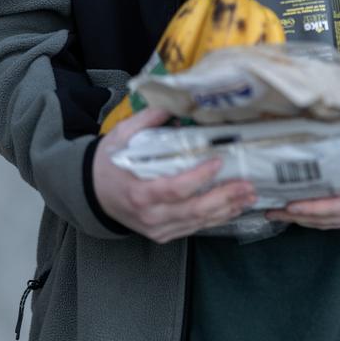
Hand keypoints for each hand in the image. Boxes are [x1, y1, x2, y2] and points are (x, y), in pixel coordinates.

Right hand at [92, 107, 256, 242]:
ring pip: (197, 222)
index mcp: (139, 192)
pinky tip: (233, 208)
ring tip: (248, 196)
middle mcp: (150, 215)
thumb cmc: (108, 163)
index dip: (199, 177)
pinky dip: (216, 219)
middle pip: (193, 210)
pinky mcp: (162, 234)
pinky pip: (193, 228)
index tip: (219, 161)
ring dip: (226, 209)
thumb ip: (147, 120)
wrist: (90, 193)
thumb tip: (175, 106)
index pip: (175, 188)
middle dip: (224, 198)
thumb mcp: (120, 136)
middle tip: (247, 185)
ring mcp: (157, 228)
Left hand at [266, 91, 339, 229]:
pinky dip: (314, 217)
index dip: (315, 207)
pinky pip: (334, 219)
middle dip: (297, 215)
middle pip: (327, 219)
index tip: (291, 203)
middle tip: (268, 208)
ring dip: (301, 220)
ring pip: (328, 223)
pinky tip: (298, 210)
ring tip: (274, 210)